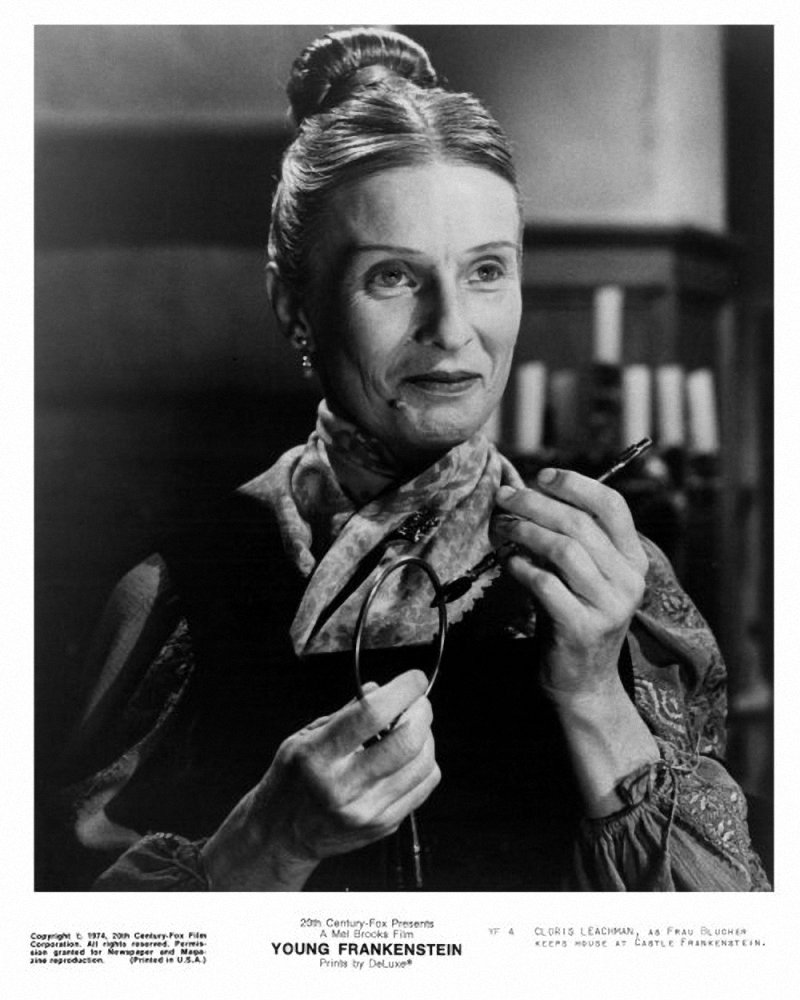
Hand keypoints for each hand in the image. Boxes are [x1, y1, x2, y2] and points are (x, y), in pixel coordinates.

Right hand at [202, 669, 438, 889]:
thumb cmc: (291, 780)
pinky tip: (408, 756)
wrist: (281, 836)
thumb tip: (381, 690)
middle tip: (418, 702)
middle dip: (422, 712)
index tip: (414, 678)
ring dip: (426, 736)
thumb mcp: (303, 738)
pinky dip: (424, 763)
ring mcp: (367, 811)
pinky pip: (424, 785)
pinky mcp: (383, 825)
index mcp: (318, 757)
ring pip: (423, 764)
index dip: (402, 690)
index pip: (371, 715)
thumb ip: (345, 713)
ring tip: (412, 728)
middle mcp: (344, 788)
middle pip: (406, 741)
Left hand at [494, 468, 647, 704]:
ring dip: (525, 531)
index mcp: (634, 559)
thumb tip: (523, 492)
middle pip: (580, 524)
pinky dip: (521, 566)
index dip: (576, 484)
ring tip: (501, 527)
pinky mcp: (582, 628)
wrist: (583, 681)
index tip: (542, 476)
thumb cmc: (573, 614)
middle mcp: (629, 580)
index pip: (612, 506)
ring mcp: (609, 606)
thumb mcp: (580, 573)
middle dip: (536, 504)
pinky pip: (545, 584)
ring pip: (564, 550)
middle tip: (505, 498)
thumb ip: (564, 536)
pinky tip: (507, 562)